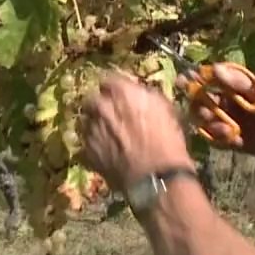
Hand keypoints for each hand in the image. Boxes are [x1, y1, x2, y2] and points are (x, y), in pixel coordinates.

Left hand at [78, 71, 194, 192]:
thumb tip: (138, 95)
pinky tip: (108, 153)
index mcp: (120, 91)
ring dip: (96, 125)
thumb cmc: (167, 140)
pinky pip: (87, 142)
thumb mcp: (165, 109)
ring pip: (87, 121)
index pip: (110, 80)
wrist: (155, 175)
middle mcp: (100, 106)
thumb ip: (145, 96)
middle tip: (115, 117)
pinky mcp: (86, 150)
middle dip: (102, 106)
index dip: (117, 89)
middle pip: (94, 100)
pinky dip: (95, 145)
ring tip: (111, 137)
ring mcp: (90, 128)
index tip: (123, 97)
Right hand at [177, 63, 254, 161]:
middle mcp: (229, 103)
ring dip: (208, 121)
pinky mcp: (232, 140)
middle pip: (202, 102)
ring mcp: (229, 122)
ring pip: (206, 120)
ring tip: (222, 124)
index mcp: (235, 87)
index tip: (184, 80)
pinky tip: (230, 135)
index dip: (195, 81)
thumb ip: (236, 81)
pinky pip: (215, 138)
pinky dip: (218, 136)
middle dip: (199, 104)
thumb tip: (213, 67)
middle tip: (205, 109)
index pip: (209, 81)